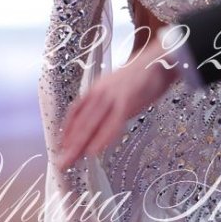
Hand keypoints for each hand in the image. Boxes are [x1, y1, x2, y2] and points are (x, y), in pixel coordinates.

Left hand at [57, 35, 177, 167]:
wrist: (160, 58)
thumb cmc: (142, 77)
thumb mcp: (118, 89)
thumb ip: (108, 105)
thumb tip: (101, 125)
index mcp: (97, 89)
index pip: (76, 112)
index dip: (67, 131)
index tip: (61, 147)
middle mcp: (100, 91)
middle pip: (81, 121)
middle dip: (70, 144)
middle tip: (61, 162)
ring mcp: (112, 95)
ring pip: (91, 123)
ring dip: (80, 144)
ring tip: (72, 160)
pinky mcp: (127, 100)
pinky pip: (112, 122)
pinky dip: (102, 138)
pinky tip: (95, 150)